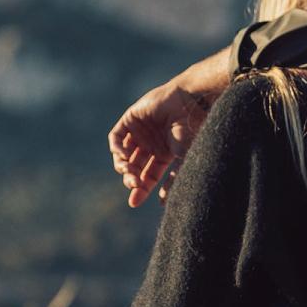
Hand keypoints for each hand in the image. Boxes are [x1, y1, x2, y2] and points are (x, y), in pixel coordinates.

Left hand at [109, 80, 208, 206]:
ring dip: (123, 166)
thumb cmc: (190, 130)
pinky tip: (122, 156)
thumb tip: (163, 203)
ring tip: (129, 171)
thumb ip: (172, 180)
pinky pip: (116, 138)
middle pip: (135, 167)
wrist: (187, 104)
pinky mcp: (130, 119)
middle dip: (132, 179)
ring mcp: (140, 132)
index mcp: (164, 154)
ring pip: (123, 155)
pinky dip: (116, 148)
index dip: (141, 190)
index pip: (148, 176)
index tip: (134, 202)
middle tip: (134, 184)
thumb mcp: (182, 159)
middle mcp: (151, 144)